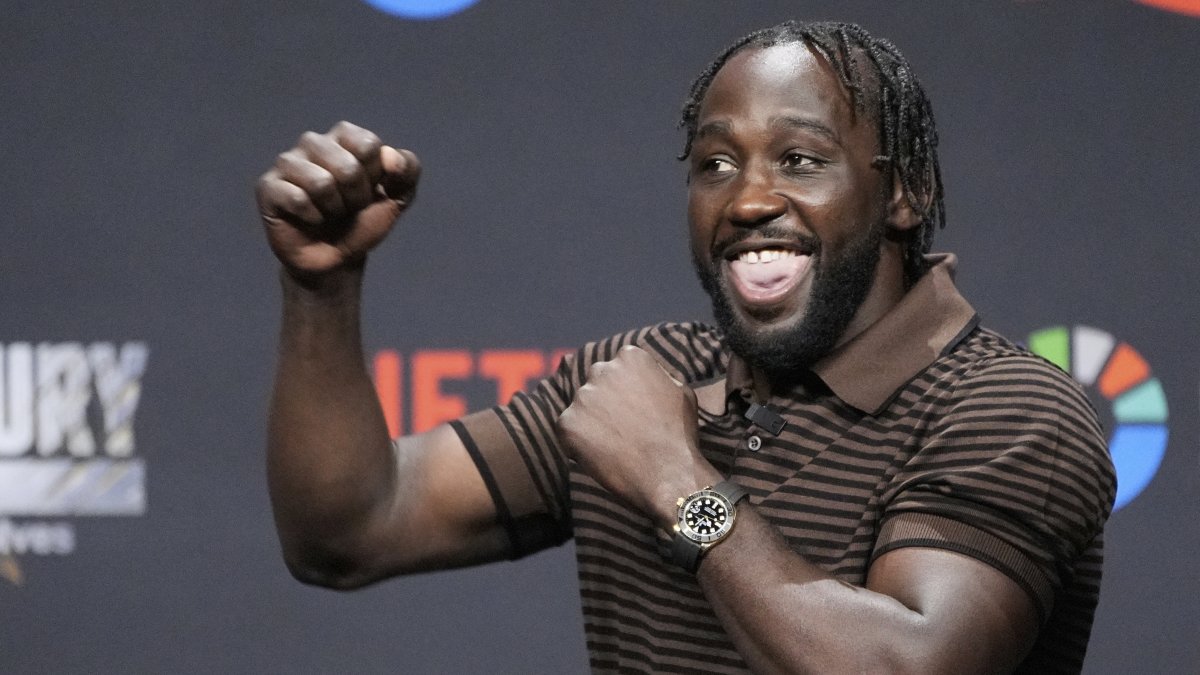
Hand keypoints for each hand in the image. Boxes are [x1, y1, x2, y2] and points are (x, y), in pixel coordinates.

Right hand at [256, 121, 420, 277]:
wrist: (338, 259)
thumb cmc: (363, 221)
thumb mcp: (397, 197)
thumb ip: (408, 170)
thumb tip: (390, 157)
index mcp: (344, 136)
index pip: (369, 145)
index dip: (375, 178)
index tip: (369, 190)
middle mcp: (313, 142)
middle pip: (348, 167)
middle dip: (356, 198)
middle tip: (348, 207)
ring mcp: (287, 162)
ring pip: (321, 183)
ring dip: (334, 209)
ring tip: (329, 213)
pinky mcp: (268, 186)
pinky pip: (297, 199)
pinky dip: (312, 218)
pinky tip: (309, 219)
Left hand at [556, 346, 719, 527]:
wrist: (667, 473)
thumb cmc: (678, 433)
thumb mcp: (680, 391)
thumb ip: (656, 374)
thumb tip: (643, 374)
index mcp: (629, 356)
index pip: (618, 367)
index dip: (625, 390)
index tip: (634, 409)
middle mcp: (601, 370)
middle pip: (597, 383)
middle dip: (605, 401)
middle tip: (622, 427)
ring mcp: (582, 397)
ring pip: (582, 407)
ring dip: (592, 422)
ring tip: (615, 445)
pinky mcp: (567, 423)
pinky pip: (568, 430)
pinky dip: (579, 443)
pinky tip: (602, 455)